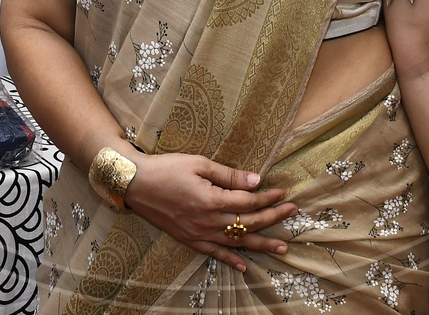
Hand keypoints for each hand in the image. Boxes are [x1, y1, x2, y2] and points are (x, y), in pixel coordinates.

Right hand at [123, 152, 297, 272]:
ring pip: (236, 242)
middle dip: (272, 218)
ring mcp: (198, 234)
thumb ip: (229, 175)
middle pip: (247, 223)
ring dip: (260, 244)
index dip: (267, 197)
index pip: (248, 202)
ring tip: (281, 248)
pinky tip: (244, 265)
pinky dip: (230, 260)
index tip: (282, 192)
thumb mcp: (199, 164)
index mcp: (211, 200)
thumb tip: (256, 180)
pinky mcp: (189, 240)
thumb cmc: (167, 168)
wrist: (136, 184)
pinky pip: (214, 253)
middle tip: (292, 213)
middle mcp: (207, 221)